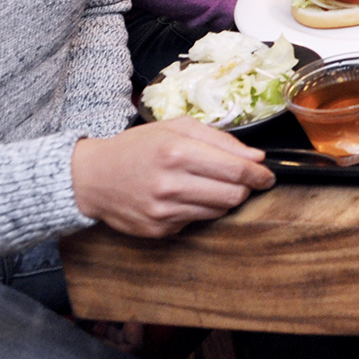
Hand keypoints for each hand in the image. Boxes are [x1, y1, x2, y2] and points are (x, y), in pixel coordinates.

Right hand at [70, 117, 274, 238]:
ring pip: (219, 211)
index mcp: (176, 152)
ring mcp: (164, 211)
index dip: (259, 174)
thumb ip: (219, 139)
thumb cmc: (137, 147)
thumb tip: (256, 157)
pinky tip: (185, 197)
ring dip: (224, 199)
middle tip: (245, 181)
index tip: (267, 175)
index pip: (236, 169)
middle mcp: (170, 183)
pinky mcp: (159, 230)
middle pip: (233, 195)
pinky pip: (197, 221)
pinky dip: (200, 209)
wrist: (91, 177)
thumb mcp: (175, 128)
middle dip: (246, 188)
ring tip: (210, 185)